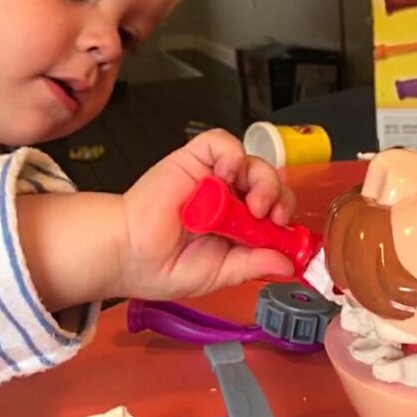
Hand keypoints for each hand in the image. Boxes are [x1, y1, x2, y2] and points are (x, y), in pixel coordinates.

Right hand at [120, 129, 295, 298]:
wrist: (127, 256)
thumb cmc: (162, 266)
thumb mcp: (219, 273)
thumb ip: (254, 265)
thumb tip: (288, 264)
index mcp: (235, 224)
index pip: (274, 210)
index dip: (285, 217)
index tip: (287, 234)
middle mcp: (227, 197)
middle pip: (268, 183)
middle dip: (280, 198)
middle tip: (272, 217)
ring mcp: (211, 177)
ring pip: (252, 162)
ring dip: (262, 182)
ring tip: (253, 205)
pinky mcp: (193, 159)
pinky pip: (222, 143)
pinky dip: (233, 154)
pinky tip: (229, 174)